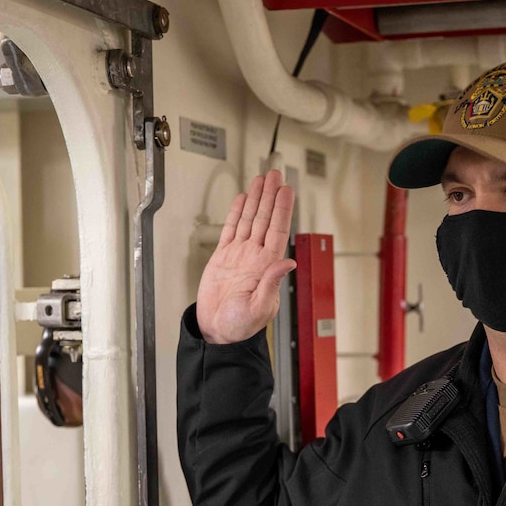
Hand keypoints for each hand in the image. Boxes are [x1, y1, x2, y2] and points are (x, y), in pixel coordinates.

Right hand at [196, 169, 296, 344]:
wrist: (217, 332)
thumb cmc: (239, 326)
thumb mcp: (260, 308)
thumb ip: (272, 283)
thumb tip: (288, 262)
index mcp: (266, 266)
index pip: (278, 230)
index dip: (282, 209)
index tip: (286, 190)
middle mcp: (255, 256)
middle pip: (265, 218)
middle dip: (270, 195)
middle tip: (275, 174)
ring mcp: (239, 255)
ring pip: (250, 220)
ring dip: (256, 199)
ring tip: (262, 180)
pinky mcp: (223, 258)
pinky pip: (231, 230)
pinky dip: (237, 213)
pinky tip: (242, 200)